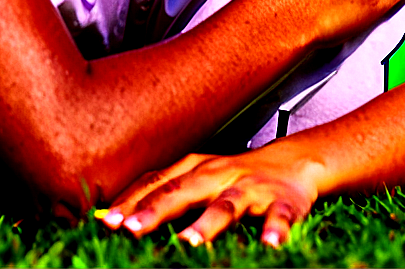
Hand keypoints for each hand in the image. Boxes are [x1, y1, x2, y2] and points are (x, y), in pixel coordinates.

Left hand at [100, 145, 319, 246]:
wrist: (296, 161)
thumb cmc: (238, 174)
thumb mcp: (200, 176)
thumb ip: (163, 190)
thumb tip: (115, 216)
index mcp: (199, 168)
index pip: (159, 182)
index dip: (134, 201)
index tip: (108, 220)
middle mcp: (222, 174)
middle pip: (186, 190)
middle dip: (158, 209)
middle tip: (133, 229)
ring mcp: (253, 188)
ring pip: (228, 204)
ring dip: (209, 222)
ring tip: (190, 241)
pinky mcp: (283, 202)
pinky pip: (279, 216)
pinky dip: (275, 229)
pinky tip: (270, 243)